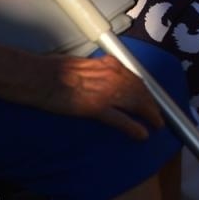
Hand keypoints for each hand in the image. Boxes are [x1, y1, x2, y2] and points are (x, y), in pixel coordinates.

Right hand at [34, 54, 164, 139]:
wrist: (40, 77)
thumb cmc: (55, 69)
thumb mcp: (83, 64)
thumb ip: (98, 71)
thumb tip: (105, 77)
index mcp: (109, 64)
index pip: (135, 78)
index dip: (145, 90)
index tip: (151, 97)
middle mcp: (113, 75)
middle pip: (140, 91)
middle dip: (152, 104)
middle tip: (159, 115)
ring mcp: (106, 92)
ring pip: (136, 104)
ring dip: (149, 115)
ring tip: (157, 124)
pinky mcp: (97, 108)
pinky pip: (121, 119)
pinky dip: (134, 128)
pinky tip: (142, 135)